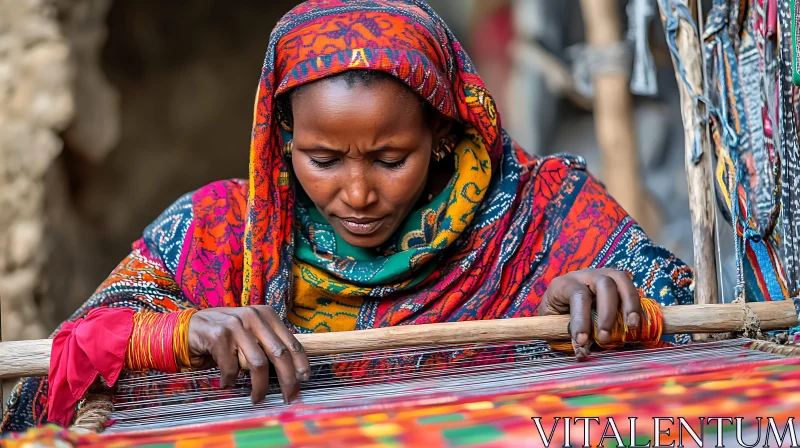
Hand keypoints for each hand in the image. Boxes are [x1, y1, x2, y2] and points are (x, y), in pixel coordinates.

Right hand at [187, 306, 310, 403]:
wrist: (190, 327)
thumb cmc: (226, 333)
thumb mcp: (251, 331)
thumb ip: (268, 343)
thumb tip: (291, 372)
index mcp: (267, 314)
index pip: (291, 341)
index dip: (301, 363)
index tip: (304, 379)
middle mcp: (254, 316)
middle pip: (279, 353)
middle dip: (287, 379)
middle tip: (289, 397)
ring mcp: (236, 325)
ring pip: (258, 364)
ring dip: (259, 387)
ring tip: (257, 398)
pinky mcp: (219, 336)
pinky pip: (232, 368)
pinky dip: (231, 380)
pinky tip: (227, 382)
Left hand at [538, 268, 641, 360]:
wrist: (558, 302)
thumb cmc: (554, 315)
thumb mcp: (551, 325)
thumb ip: (564, 335)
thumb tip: (581, 351)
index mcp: (563, 284)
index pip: (577, 295)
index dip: (582, 318)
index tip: (582, 341)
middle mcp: (583, 275)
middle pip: (603, 283)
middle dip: (607, 312)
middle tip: (605, 337)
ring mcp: (601, 275)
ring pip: (620, 279)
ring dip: (629, 303)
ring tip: (631, 326)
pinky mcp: (614, 281)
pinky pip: (629, 286)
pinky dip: (635, 303)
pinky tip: (635, 321)